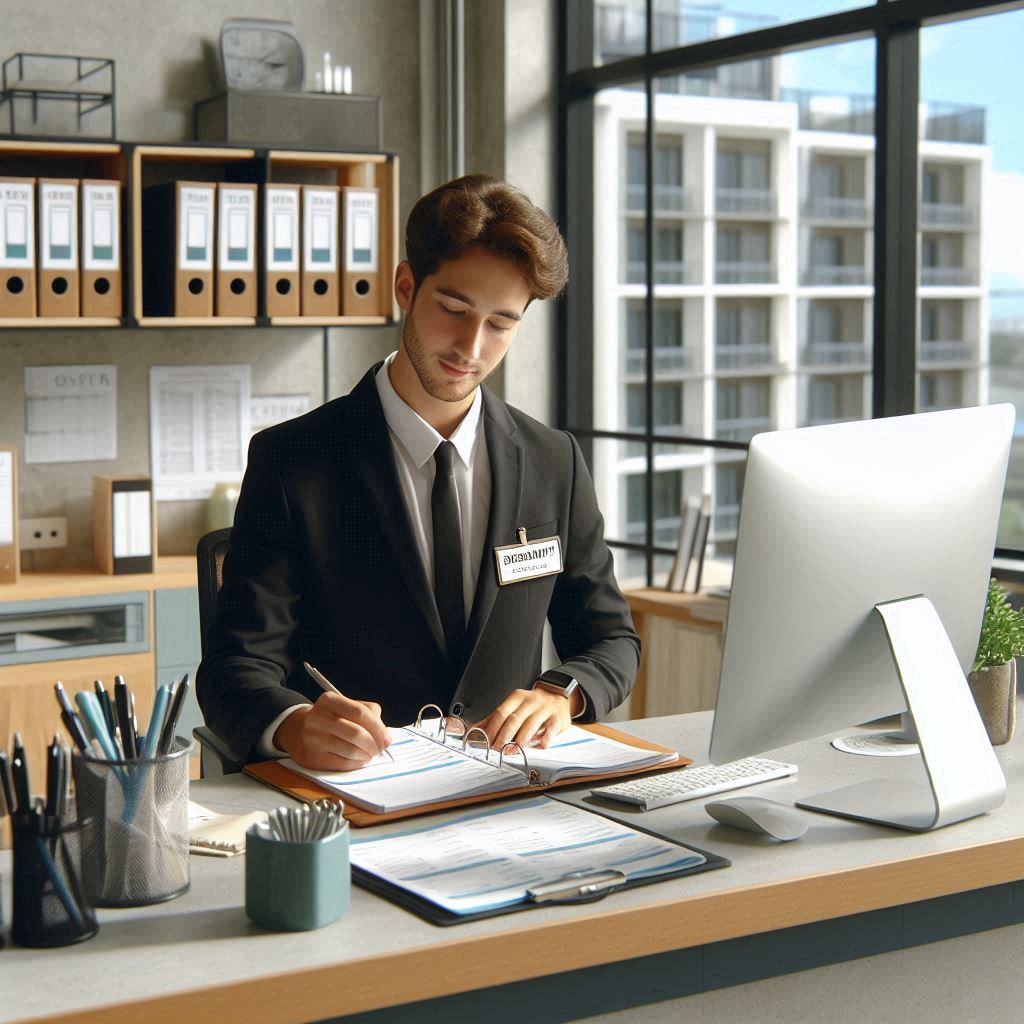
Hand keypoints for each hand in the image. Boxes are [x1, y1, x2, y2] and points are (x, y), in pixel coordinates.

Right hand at [274, 691, 390, 770]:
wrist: (298, 730)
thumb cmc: (332, 718)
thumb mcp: (347, 707)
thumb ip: (370, 716)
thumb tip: (386, 738)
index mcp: (329, 700)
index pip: (360, 713)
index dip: (378, 728)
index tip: (387, 739)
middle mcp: (318, 717)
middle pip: (356, 733)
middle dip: (374, 745)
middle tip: (380, 750)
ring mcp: (313, 738)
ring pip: (350, 750)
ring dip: (366, 756)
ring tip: (369, 754)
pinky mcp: (312, 757)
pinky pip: (342, 763)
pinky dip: (356, 764)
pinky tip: (359, 760)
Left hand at [473, 688, 574, 751]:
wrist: (557, 696)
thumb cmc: (532, 705)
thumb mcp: (513, 706)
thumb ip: (495, 719)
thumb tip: (475, 730)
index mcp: (516, 698)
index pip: (501, 712)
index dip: (492, 728)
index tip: (487, 741)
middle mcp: (530, 702)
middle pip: (514, 720)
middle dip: (503, 736)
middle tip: (497, 749)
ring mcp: (544, 709)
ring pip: (530, 725)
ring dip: (519, 741)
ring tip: (512, 752)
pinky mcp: (556, 718)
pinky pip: (549, 730)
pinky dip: (544, 740)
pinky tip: (539, 747)